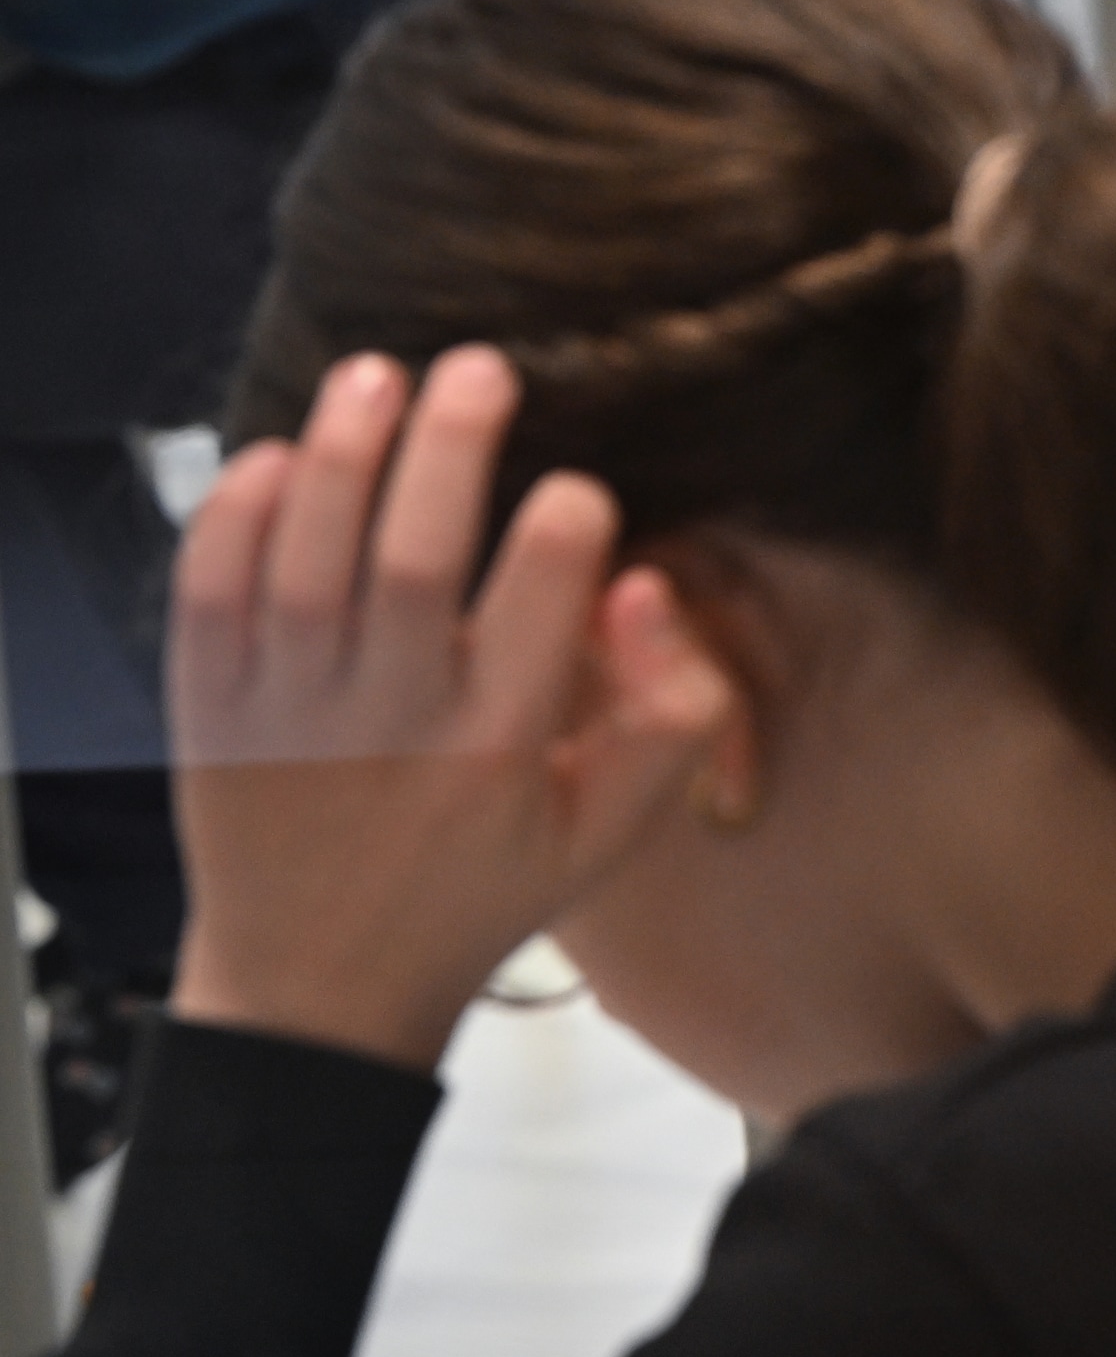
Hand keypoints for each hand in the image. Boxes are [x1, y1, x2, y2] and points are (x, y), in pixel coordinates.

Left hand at [168, 347, 733, 1072]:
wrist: (315, 988)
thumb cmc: (478, 888)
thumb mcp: (606, 833)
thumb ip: (668, 717)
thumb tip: (647, 590)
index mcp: (494, 752)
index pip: (537, 608)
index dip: (564, 526)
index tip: (573, 488)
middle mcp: (385, 728)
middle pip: (411, 561)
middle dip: (449, 448)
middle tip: (478, 368)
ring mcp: (283, 716)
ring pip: (304, 562)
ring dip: (342, 454)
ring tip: (376, 372)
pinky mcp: (206, 713)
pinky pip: (206, 596)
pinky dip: (232, 516)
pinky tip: (277, 455)